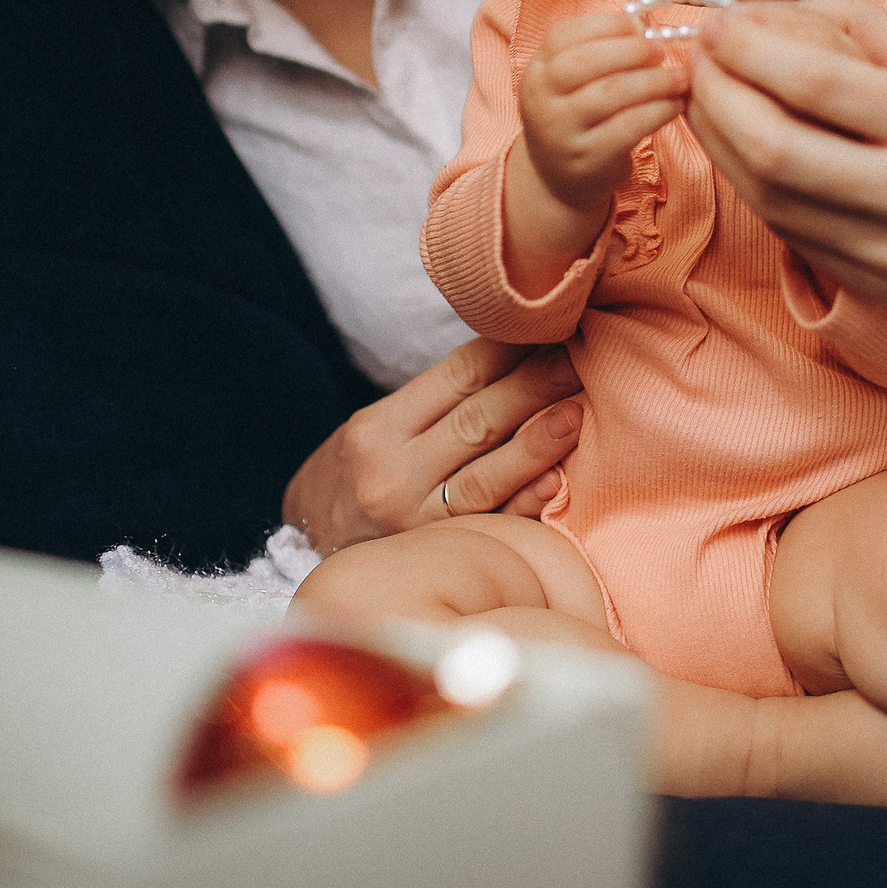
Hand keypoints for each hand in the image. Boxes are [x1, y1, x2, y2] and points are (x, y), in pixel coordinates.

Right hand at [281, 338, 585, 552]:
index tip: (552, 328)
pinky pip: (490, 528)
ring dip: (537, 442)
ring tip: (577, 412)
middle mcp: (393, 473)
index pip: (457, 377)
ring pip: (485, 476)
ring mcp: (414, 522)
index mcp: (379, 429)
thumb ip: (438, 401)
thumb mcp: (375, 430)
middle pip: (476, 421)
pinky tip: (557, 483)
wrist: (306, 553)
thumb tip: (517, 354)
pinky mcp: (437, 559)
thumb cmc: (356, 481)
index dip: (510, 350)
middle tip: (580, 359)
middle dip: (533, 386)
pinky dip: (525, 505)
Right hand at [518, 11, 688, 216]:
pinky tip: (675, 105)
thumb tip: (640, 26)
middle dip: (631, 51)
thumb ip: (597, 50)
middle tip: (661, 51)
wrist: (558, 178)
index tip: (639, 26)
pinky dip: (658, 111)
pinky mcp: (588, 159)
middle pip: (585, 62)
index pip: (564, 36)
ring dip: (654, 81)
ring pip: (611, 94)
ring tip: (679, 78)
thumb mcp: (571, 82)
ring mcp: (561, 132)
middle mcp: (540, 100)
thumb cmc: (577, 116)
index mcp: (536, 71)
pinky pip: (629, 127)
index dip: (606, 25)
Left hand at [686, 0, 886, 312]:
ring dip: (719, 145)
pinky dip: (755, 188)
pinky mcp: (886, 285)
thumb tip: (765, 12)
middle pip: (775, 151)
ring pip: (772, 201)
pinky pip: (795, 234)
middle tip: (694, 61)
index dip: (748, 51)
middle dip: (715, 100)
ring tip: (704, 99)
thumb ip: (859, 26)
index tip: (716, 23)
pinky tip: (741, 149)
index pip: (816, 84)